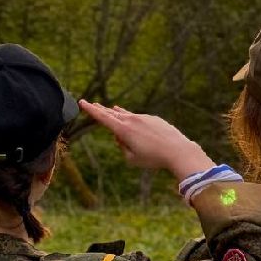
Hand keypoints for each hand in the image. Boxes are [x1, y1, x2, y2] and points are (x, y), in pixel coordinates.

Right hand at [79, 100, 214, 180]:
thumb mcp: (132, 159)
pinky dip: (131, 118)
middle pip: (112, 113)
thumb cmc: (153, 158)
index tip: (82, 102)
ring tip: (111, 109)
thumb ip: (122, 147)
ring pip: (126, 114)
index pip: (103, 118)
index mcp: (123, 130)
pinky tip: (129, 117)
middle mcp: (132, 120)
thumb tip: (120, 137)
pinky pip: (138, 117)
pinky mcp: (153, 119)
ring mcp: (144, 118)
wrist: (177, 150)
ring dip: (117, 113)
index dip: (91, 110)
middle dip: (102, 110)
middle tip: (92, 104)